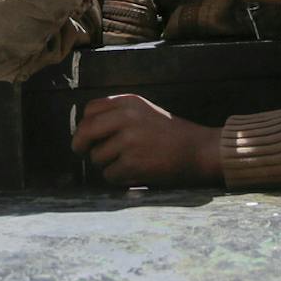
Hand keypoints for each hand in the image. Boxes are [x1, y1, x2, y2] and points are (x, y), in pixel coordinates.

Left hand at [69, 93, 222, 184]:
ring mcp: (129, 140)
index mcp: (128, 102)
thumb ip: (117, 116)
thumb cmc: (171, 135)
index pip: (90, 110)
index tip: (85, 136)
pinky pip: (110, 175)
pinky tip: (136, 174)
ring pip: (96, 157)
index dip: (84, 125)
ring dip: (107, 165)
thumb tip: (83, 132)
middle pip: (85, 132)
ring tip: (129, 163)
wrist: (200, 150)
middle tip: (81, 152)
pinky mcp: (132, 162)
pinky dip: (119, 179)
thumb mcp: (144, 113)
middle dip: (80, 145)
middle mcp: (126, 117)